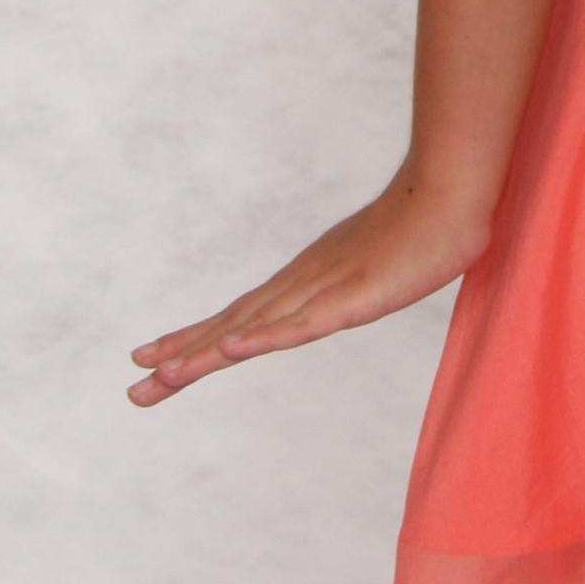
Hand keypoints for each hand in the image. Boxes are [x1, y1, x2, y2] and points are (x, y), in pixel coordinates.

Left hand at [128, 174, 489, 405]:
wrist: (451, 196)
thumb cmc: (425, 230)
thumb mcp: (377, 270)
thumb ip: (358, 285)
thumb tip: (350, 291)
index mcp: (305, 281)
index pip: (239, 317)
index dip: (194, 340)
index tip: (151, 359)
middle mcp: (301, 285)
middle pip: (231, 327)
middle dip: (181, 356)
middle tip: (133, 388)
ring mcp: (322, 290)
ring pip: (253, 329)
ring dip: (204, 354)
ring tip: (159, 377)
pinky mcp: (349, 299)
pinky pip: (298, 325)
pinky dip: (261, 338)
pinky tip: (230, 350)